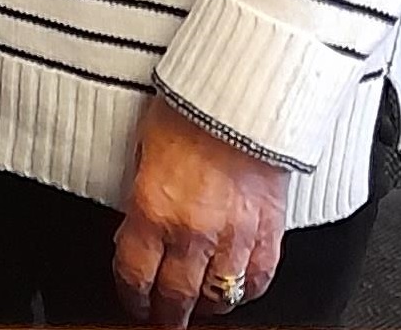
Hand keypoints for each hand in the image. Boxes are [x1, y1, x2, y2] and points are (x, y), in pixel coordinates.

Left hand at [112, 93, 290, 324]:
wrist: (242, 93)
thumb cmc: (190, 110)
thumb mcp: (143, 150)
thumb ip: (141, 197)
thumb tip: (134, 230)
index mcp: (154, 210)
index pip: (136, 275)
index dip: (132, 296)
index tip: (133, 301)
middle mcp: (193, 232)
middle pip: (176, 297)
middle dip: (166, 314)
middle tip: (162, 319)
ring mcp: (234, 238)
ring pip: (218, 298)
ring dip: (204, 307)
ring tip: (197, 307)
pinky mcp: (269, 234)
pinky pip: (257, 281)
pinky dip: (245, 292)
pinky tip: (235, 289)